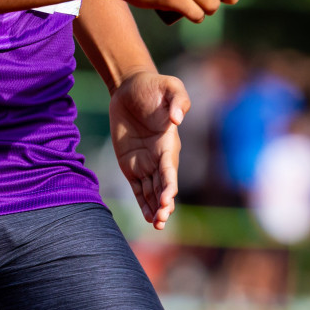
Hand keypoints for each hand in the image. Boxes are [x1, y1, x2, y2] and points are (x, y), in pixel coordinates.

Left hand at [110, 71, 190, 229]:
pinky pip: (138, 188)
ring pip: (153, 191)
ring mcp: (146, 163)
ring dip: (156, 208)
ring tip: (157, 224)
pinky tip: (149, 218)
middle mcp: (160, 157)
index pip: (170, 168)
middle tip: (162, 219)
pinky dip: (144, 203)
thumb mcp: (170, 86)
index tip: (168, 198)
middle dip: (164, 203)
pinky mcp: (131, 165)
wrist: (131, 87)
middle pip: (163, 185)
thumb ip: (178, 100)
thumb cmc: (153, 86)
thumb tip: (178, 118)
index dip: (170, 184)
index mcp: (169, 143)